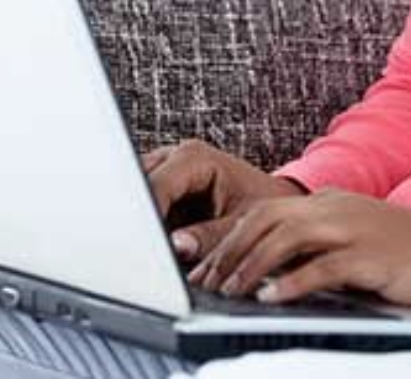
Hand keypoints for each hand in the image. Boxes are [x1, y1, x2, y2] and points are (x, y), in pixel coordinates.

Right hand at [140, 138, 306, 261]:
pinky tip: (157, 245)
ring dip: (142, 223)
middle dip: (138, 218)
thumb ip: (209, 237)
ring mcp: (166, 170)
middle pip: (137, 185)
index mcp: (195, 158)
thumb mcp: (240, 225)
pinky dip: (148, 226)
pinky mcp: (162, 188)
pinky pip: (144, 205)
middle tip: (143, 252)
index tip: (143, 246)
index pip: (155, 185)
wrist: (275, 203)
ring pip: (135, 195)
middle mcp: (175, 157)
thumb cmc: (264, 207)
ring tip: (153, 249)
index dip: (145, 216)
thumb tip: (177, 245)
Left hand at [187, 188, 410, 309]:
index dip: (228, 237)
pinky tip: (271, 297)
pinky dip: (291, 282)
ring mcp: (350, 229)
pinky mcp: (368, 256)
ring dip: (251, 265)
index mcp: (325, 202)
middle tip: (206, 280)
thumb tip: (265, 271)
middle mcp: (333, 208)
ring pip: (285, 238)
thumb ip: (310, 248)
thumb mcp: (348, 240)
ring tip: (229, 290)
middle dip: (229, 250)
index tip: (204, 265)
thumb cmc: (400, 251)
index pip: (263, 211)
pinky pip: (321, 266)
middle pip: (265, 218)